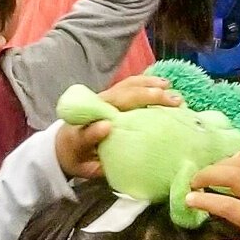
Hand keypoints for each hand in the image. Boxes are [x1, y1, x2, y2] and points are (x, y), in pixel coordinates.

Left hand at [54, 75, 181, 177]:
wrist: (64, 148)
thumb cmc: (76, 155)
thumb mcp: (79, 156)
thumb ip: (90, 140)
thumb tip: (107, 126)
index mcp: (92, 114)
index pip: (114, 103)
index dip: (139, 100)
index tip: (155, 103)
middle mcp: (100, 102)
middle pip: (127, 91)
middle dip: (152, 93)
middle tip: (175, 100)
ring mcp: (107, 98)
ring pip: (129, 85)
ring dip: (150, 83)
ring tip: (170, 86)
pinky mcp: (113, 98)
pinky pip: (130, 86)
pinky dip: (146, 82)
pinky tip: (161, 84)